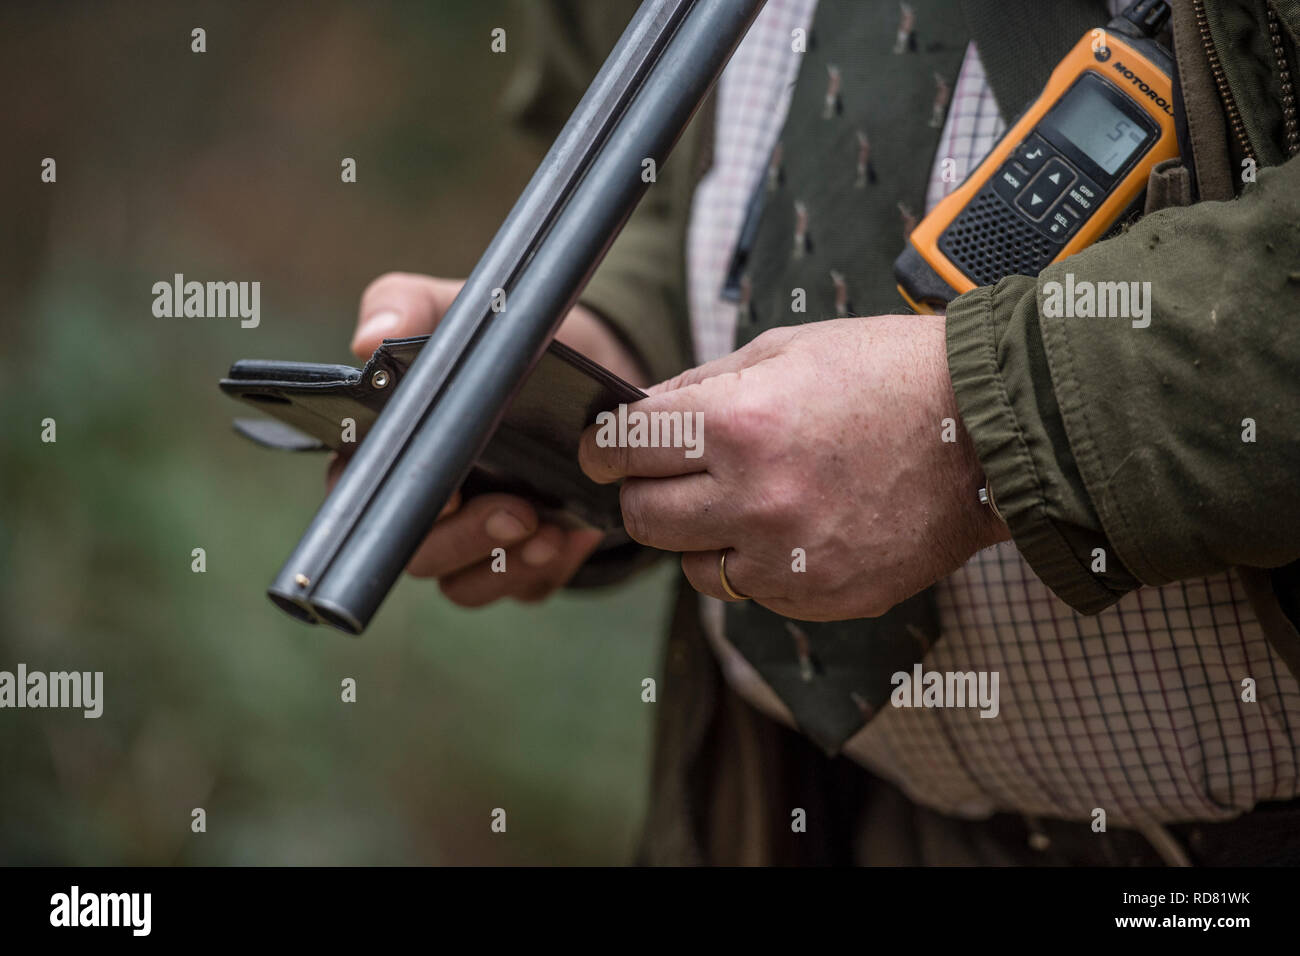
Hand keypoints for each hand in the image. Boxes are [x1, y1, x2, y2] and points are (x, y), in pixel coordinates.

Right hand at [332, 272, 646, 606]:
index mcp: (389, 452)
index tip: (447, 492)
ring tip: (549, 530)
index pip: (361, 496)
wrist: (595, 367)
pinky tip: (572, 535)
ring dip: (505, 566)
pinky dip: (543, 572)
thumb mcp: (461, 309)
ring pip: (463, 584)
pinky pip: (519, 590)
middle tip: (519, 513)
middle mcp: (422, 505)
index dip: (392, 506)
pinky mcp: (518, 563)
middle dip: (466, 541)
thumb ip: (407, 307)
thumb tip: (369, 338)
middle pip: (416, 553)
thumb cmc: (508, 339)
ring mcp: (470, 541)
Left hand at [578, 315, 1009, 620]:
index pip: (625, 447)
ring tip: (738, 500)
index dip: (603, 445)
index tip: (603, 448)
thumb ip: (701, 389)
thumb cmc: (888, 374)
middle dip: (640, 490)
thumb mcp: (785, 351)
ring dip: (697, 535)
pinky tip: (788, 527)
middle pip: (642, 516)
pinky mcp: (821, 596)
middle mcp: (757, 499)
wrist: (990, 430)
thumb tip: (639, 416)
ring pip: (689, 567)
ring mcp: (791, 558)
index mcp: (740, 424)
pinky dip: (752, 564)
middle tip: (661, 473)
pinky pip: (749, 593)